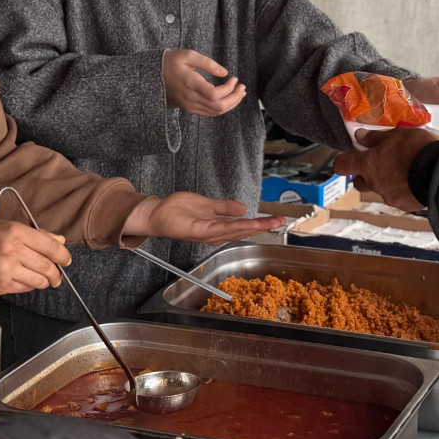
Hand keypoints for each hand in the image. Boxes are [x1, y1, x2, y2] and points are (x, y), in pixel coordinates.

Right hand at [0, 220, 71, 295]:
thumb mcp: (7, 228)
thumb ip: (36, 235)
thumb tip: (60, 240)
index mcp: (16, 232)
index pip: (51, 246)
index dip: (63, 255)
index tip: (66, 260)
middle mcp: (12, 251)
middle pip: (47, 266)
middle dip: (57, 273)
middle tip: (57, 275)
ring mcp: (6, 270)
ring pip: (39, 281)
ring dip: (44, 282)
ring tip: (42, 279)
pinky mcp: (0, 286)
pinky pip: (24, 289)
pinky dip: (28, 286)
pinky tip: (22, 280)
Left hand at [122, 193, 284, 245]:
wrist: (157, 212)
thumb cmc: (178, 210)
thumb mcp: (207, 205)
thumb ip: (224, 207)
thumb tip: (243, 208)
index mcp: (218, 227)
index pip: (243, 226)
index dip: (260, 224)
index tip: (277, 219)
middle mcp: (215, 233)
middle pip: (243, 230)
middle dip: (263, 226)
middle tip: (281, 222)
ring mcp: (207, 233)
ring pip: (235, 231)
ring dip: (253, 227)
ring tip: (269, 223)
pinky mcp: (199, 230)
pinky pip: (220, 229)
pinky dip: (235, 227)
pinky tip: (246, 223)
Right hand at [163, 49, 246, 116]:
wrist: (153, 76)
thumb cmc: (172, 62)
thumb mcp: (189, 55)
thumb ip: (208, 63)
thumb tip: (224, 73)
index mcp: (190, 83)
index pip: (215, 94)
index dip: (229, 89)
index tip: (234, 79)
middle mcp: (190, 98)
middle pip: (218, 106)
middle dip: (235, 98)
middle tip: (243, 88)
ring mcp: (189, 106)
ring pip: (216, 112)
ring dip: (231, 103)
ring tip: (240, 93)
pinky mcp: (189, 109)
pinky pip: (210, 113)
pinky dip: (222, 107)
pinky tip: (229, 99)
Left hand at [333, 128, 438, 211]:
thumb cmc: (415, 149)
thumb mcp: (396, 135)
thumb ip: (375, 138)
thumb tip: (359, 136)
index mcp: (368, 165)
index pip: (342, 165)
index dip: (343, 161)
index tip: (350, 156)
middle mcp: (374, 183)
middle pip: (359, 182)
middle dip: (365, 174)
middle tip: (380, 164)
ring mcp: (389, 197)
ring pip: (380, 190)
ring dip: (386, 182)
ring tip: (404, 171)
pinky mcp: (404, 205)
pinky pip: (398, 197)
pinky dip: (403, 190)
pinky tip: (415, 181)